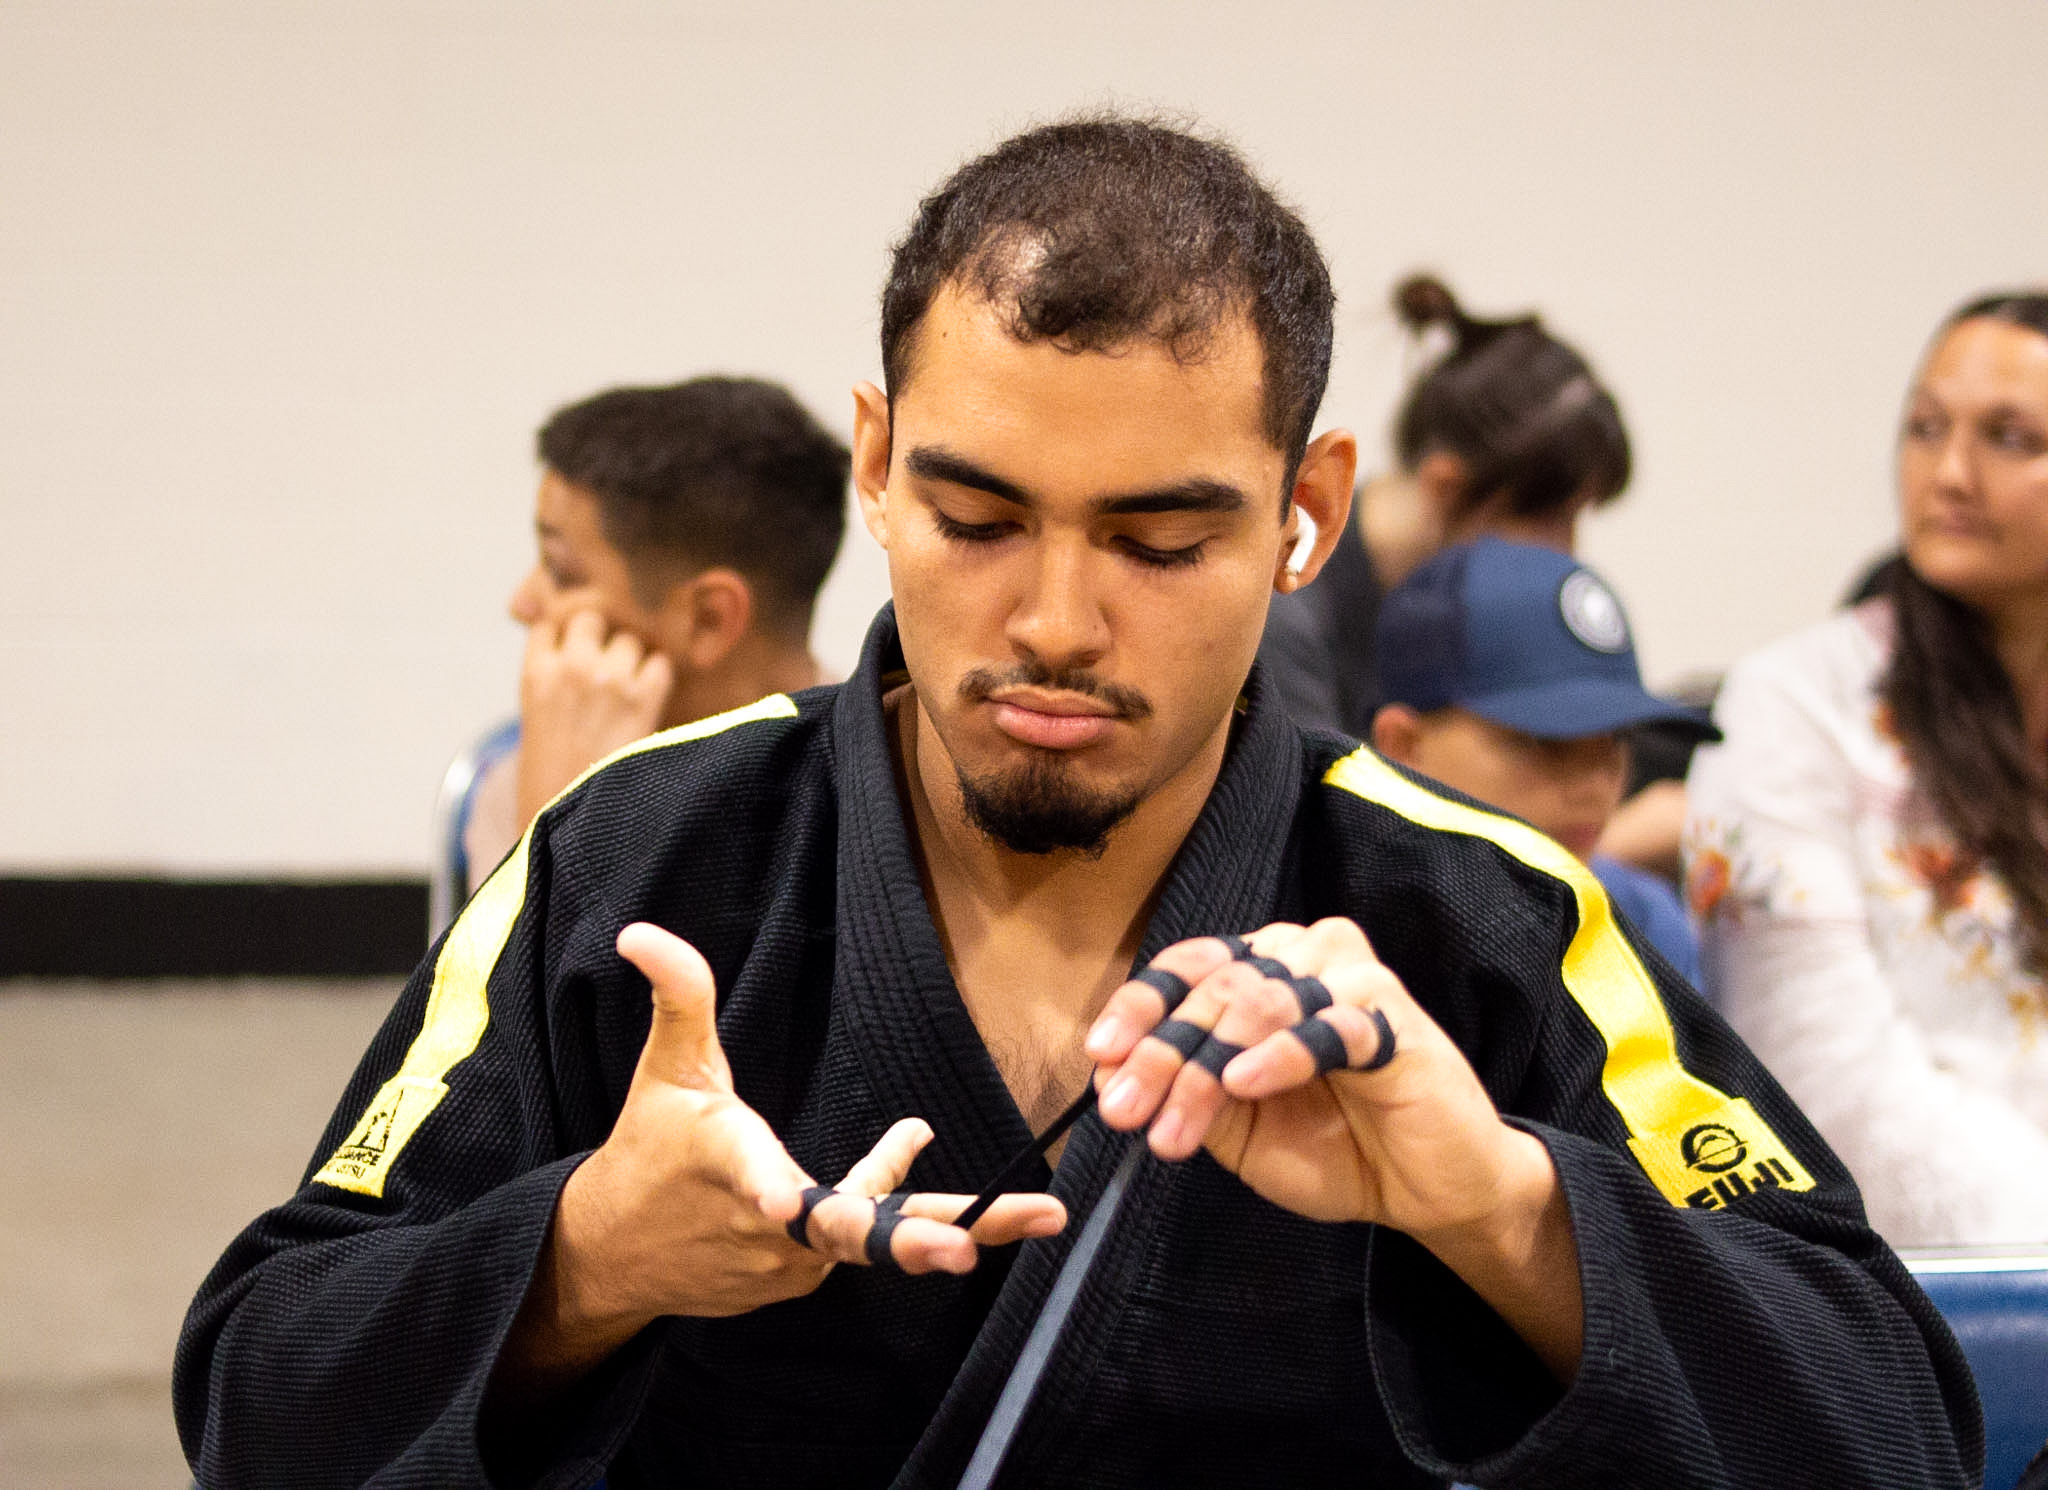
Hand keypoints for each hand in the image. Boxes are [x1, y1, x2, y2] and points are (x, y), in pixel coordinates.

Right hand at [515, 602, 673, 821]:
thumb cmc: (550, 779)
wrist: (571, 818)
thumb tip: (575, 646)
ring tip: (627, 690)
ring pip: (629, 639)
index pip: (551, 622)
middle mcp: (570, 667)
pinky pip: (660, 663)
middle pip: (591, 618)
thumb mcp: (536, 720)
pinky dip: (658, 677)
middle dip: (599, 638)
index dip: (565, 635)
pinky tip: (650, 699)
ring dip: (631, 658)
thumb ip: (552, 678)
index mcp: (535, 674)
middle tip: (605, 667)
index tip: (573, 651)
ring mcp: (609, 679)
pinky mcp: (644, 698)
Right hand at [547, 924, 1064, 1331]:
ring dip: (945, 1224)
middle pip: (845, 1238)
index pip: (751, 1177)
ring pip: (871, 1239)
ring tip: (1038, 1215)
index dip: (773, 1192)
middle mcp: (764, 1226)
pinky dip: (895, 1209)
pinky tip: (912, 1144)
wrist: (615, 1252)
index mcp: (727, 1164)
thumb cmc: (648, 1146)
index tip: (785, 1203)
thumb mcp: (665, 1066)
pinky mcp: (798, 1281)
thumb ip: (679, 997)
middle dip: (915, 1244)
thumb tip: (642, 932)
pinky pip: (858, 1240)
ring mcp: (785, 1264)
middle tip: (971, 1251)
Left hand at [1082, 918, 1580, 1374]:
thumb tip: (1109, 1070)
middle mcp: (1303, 958)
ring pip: (1260, 1001)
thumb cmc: (1337, 1150)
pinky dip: (1281, 1052)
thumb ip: (1187, 1092)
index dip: (1140, 1008)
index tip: (1100, 1055)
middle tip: (1125, 1113)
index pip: (1188, 969)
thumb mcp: (1241, 1131)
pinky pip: (1331, 1025)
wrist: (1429, 1190)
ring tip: (1174, 1129)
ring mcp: (1351, 982)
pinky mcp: (1395, 1020)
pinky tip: (1243, 1082)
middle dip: (1161, 1055)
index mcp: (1263, 972)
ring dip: (1205, 1066)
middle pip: (1215, 988)